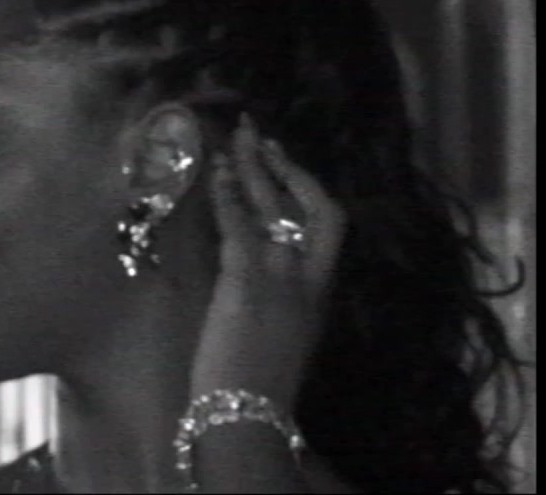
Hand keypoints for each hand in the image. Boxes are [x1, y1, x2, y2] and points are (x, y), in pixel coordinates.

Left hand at [190, 113, 346, 411]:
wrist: (248, 411)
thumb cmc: (258, 382)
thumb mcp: (282, 333)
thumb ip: (278, 296)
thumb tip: (254, 266)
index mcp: (319, 290)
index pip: (329, 225)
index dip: (307, 188)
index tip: (285, 163)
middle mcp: (307, 276)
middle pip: (309, 203)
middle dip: (283, 164)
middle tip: (257, 134)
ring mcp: (280, 274)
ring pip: (271, 205)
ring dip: (250, 168)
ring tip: (232, 142)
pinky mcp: (247, 278)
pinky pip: (239, 225)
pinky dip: (227, 196)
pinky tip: (216, 175)